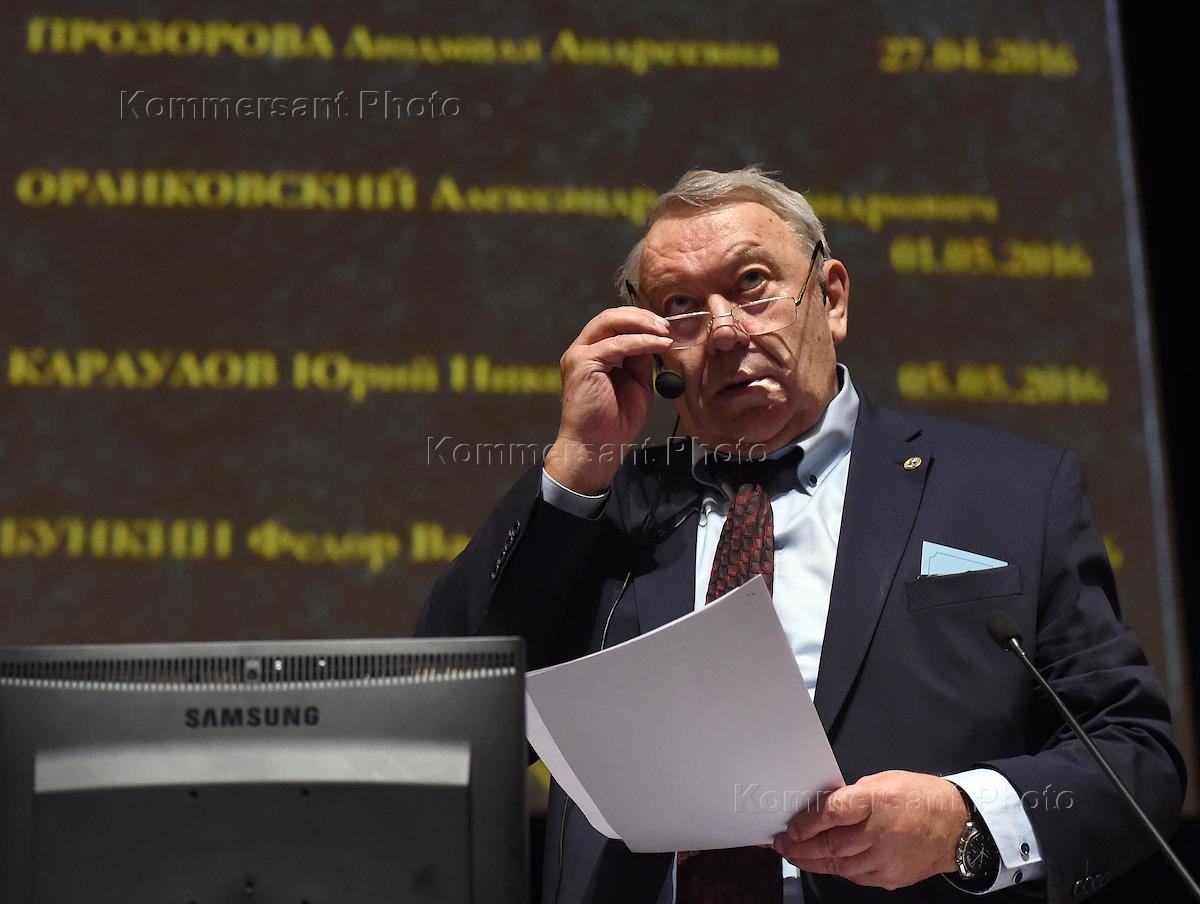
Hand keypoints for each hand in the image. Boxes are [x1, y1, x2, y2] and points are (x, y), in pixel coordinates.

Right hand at [544, 307, 672, 493]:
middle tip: (666, 325)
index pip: (614, 324)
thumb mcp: (636, 384)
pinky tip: (659, 344)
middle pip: (610, 316)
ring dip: (642, 324)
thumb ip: (640, 360)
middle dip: (641, 316)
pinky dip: (641, 342)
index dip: (640, 321)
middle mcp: (582, 351)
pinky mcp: (583, 364)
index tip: (665, 327)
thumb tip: (654, 340)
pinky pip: (616, 344)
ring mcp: (579, 356)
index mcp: (592, 354)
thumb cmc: (613, 424)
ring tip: (665, 331)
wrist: (597, 448)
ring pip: (610, 322)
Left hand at [773, 771, 966, 890]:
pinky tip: (824, 863)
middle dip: (800, 846)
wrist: (958, 826)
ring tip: (795, 856)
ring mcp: (887, 859)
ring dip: (813, 861)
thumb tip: (823, 809)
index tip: (790, 827)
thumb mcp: (884, 781)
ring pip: (840, 865)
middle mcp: (882, 832)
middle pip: (832, 844)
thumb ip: (853, 796)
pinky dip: (838, 870)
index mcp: (879, 800)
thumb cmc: (919, 798)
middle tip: (782, 845)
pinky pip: (856, 877)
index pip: (834, 812)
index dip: (808, 822)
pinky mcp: (892, 877)